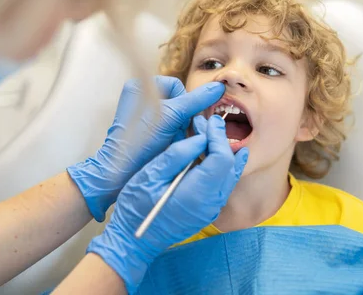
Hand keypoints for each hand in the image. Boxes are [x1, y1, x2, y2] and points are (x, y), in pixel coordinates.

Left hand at [67, 76, 224, 221]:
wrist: (121, 171)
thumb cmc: (140, 143)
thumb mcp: (171, 118)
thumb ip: (196, 101)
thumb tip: (218, 87)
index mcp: (140, 85)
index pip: (177, 86)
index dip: (184, 104)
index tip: (180, 121)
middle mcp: (140, 96)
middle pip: (179, 102)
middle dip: (183, 120)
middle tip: (178, 134)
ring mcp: (143, 113)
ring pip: (177, 116)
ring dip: (180, 130)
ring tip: (172, 142)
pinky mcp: (146, 129)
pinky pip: (170, 127)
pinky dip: (173, 137)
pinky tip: (168, 147)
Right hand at [87, 115, 248, 293]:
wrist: (133, 242)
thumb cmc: (136, 208)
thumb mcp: (151, 175)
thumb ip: (177, 155)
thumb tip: (200, 139)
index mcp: (197, 193)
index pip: (221, 159)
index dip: (217, 137)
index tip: (209, 121)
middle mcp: (210, 203)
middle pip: (229, 166)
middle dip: (220, 141)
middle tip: (207, 123)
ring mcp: (210, 210)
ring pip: (229, 176)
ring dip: (223, 153)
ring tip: (212, 134)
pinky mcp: (206, 212)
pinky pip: (222, 186)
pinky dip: (222, 167)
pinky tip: (216, 155)